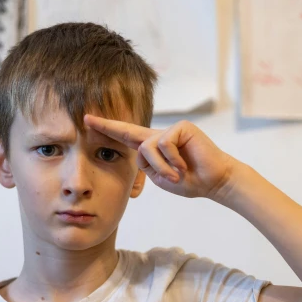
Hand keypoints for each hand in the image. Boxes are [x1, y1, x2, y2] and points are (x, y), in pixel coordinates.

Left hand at [84, 115, 237, 199]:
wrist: (215, 181)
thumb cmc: (191, 182)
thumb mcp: (162, 178)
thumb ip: (148, 166)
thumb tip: (142, 151)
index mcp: (154, 149)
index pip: (127, 138)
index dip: (109, 131)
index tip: (89, 123)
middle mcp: (160, 136)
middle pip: (129, 131)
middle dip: (107, 126)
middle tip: (86, 119)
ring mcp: (171, 130)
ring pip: (147, 147)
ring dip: (160, 168)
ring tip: (176, 176)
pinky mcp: (182, 127)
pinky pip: (163, 144)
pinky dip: (171, 160)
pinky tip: (183, 166)